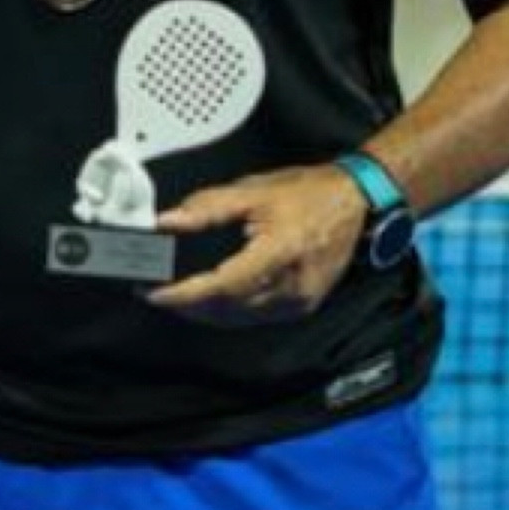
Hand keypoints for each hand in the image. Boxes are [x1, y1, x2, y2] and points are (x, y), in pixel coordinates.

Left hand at [143, 164, 366, 328]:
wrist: (353, 201)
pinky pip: (258, 317)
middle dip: (188, 305)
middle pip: (228, 308)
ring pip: (241, 318)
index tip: (155, 293)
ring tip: (178, 298)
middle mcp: (292, 284)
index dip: (185, 294)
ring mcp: (300, 300)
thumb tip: (168, 221)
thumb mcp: (253, 190)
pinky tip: (213, 302)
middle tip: (156, 292)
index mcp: (280, 252)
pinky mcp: (304, 306)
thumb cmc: (308, 193)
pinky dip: (231, 312)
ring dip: (207, 312)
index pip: (222, 285)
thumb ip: (207, 208)